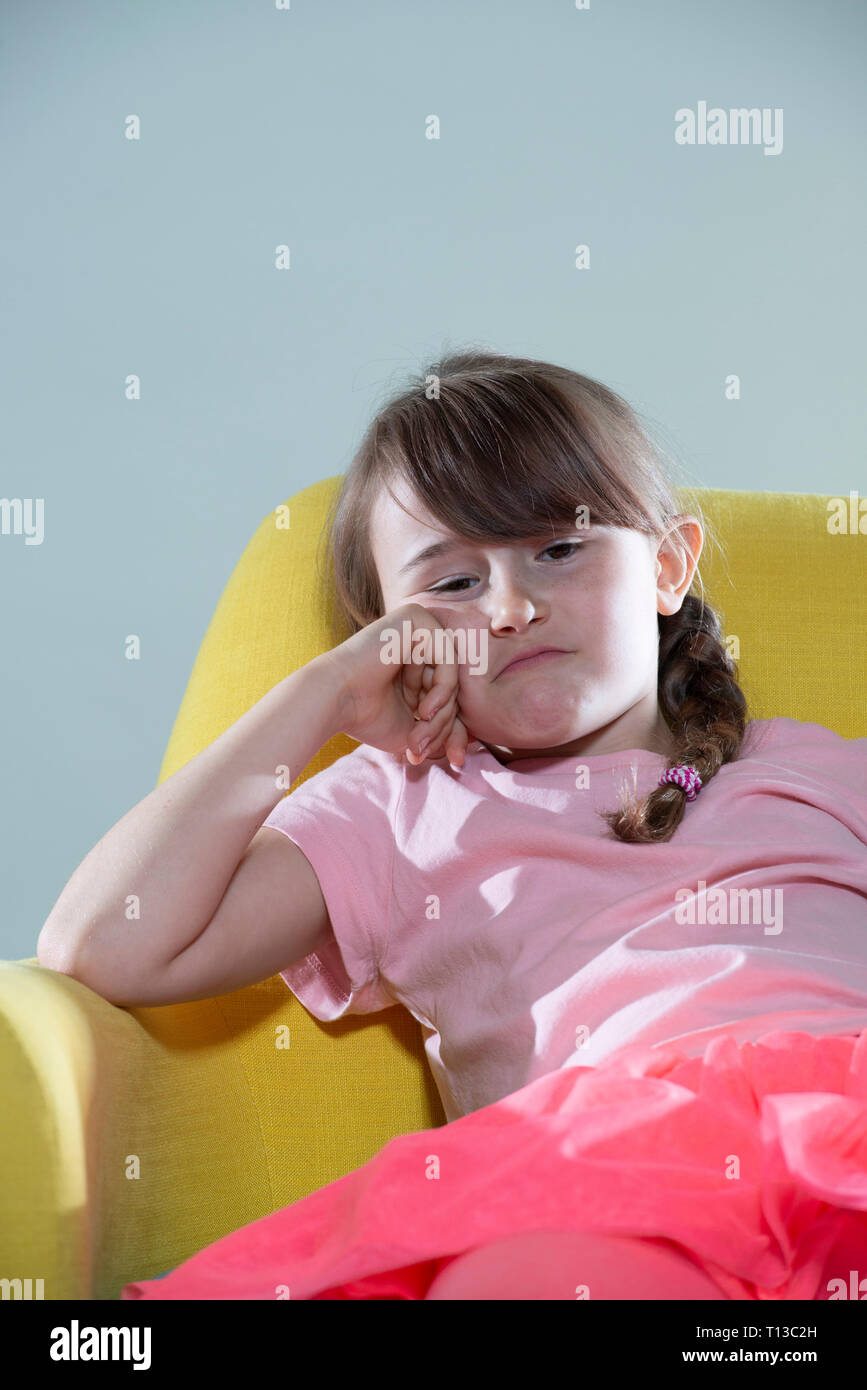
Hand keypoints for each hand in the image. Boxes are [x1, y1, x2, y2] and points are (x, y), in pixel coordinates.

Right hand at [322, 602, 479, 767]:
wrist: (332, 700)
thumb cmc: (365, 716)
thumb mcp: (416, 731)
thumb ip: (445, 732)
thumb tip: (467, 748)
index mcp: (416, 663)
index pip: (452, 696)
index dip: (454, 730)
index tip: (453, 760)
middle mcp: (419, 641)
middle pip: (454, 688)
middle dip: (444, 726)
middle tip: (421, 748)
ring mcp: (419, 626)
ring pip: (454, 677)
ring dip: (441, 714)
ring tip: (418, 735)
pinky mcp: (416, 618)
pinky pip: (449, 660)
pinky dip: (442, 691)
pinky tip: (422, 709)